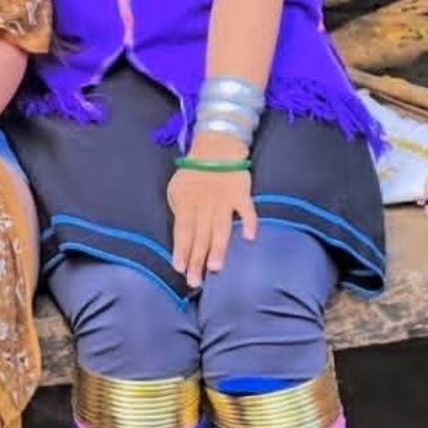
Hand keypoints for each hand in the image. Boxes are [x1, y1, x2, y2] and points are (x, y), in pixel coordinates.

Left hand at [166, 132, 257, 288]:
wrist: (216, 146)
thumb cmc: (194, 172)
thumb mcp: (177, 188)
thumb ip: (179, 210)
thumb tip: (181, 235)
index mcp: (186, 202)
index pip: (182, 230)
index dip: (180, 250)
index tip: (179, 269)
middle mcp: (204, 203)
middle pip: (200, 235)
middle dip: (197, 258)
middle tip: (195, 280)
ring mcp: (223, 199)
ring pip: (220, 227)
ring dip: (218, 247)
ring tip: (215, 267)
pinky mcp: (241, 193)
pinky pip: (247, 209)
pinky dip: (249, 221)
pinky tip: (249, 237)